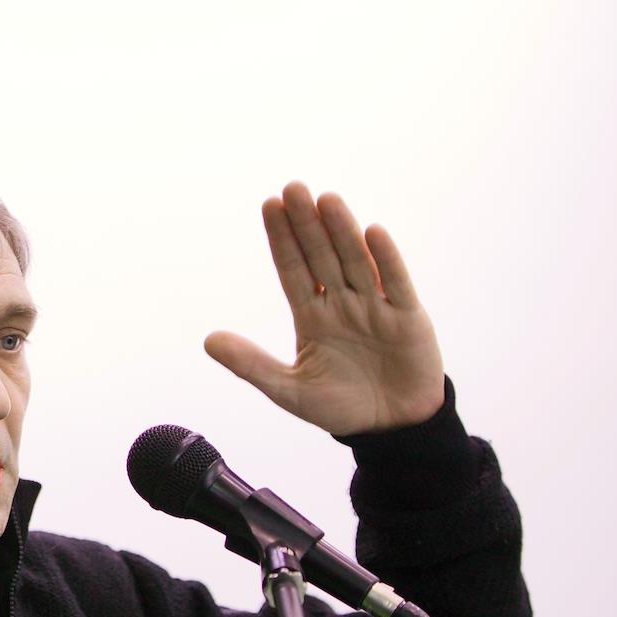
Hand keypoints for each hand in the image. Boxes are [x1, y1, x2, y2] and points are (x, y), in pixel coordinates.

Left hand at [204, 182, 443, 435]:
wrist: (391, 429)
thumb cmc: (340, 407)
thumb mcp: (288, 390)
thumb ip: (251, 364)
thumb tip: (208, 340)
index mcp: (313, 316)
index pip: (293, 270)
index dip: (282, 239)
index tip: (269, 205)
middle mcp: (342, 304)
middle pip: (321, 256)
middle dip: (307, 224)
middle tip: (292, 187)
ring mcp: (376, 307)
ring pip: (355, 261)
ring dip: (341, 231)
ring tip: (326, 199)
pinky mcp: (408, 319)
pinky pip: (396, 284)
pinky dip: (386, 260)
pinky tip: (372, 233)